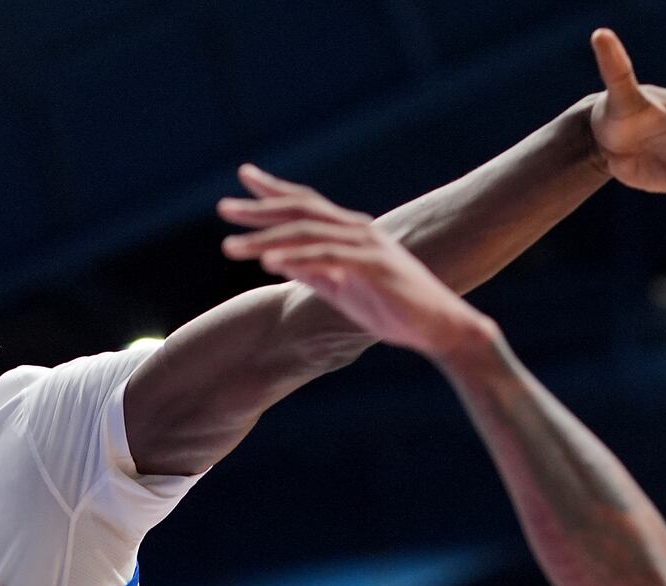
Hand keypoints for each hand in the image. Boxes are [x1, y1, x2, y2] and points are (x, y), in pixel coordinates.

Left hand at [219, 165, 492, 356]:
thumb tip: (277, 259)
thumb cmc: (396, 311)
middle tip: (224, 208)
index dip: (274, 190)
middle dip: (260, 209)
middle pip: (301, 211)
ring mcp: (367, 246)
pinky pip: (328, 258)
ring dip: (266, 239)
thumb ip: (314, 272)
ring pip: (307, 234)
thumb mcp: (344, 289)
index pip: (307, 204)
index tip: (245, 177)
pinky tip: (269, 262)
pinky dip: (297, 258)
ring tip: (231, 246)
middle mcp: (359, 231)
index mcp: (352, 233)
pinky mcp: (373, 268)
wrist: (441, 328)